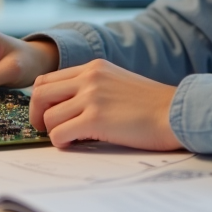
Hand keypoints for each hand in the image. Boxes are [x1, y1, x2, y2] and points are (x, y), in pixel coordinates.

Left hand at [30, 59, 182, 150]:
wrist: (175, 112)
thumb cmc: (151, 105)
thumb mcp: (118, 82)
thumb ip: (93, 86)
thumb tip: (68, 106)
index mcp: (93, 67)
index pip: (48, 79)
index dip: (40, 99)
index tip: (45, 114)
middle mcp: (89, 77)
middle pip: (39, 93)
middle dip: (36, 114)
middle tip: (45, 128)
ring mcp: (91, 97)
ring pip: (48, 115)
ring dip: (52, 131)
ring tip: (67, 138)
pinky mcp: (96, 119)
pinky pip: (60, 133)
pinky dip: (61, 142)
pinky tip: (74, 144)